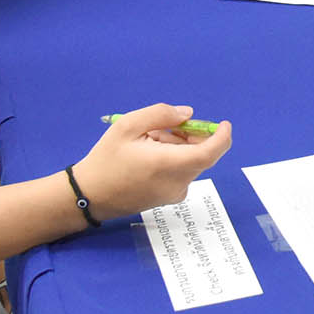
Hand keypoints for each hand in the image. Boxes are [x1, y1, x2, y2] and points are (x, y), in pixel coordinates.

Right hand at [69, 103, 230, 219]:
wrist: (89, 196)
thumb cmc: (106, 160)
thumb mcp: (128, 126)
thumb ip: (161, 115)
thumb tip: (187, 114)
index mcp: (169, 164)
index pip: (210, 153)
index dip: (222, 137)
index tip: (223, 124)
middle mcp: (177, 183)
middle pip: (200, 154)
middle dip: (189, 136)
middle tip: (163, 127)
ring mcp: (174, 194)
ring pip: (190, 162)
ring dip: (178, 147)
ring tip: (149, 141)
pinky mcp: (169, 199)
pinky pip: (181, 173)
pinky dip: (173, 159)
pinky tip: (149, 155)